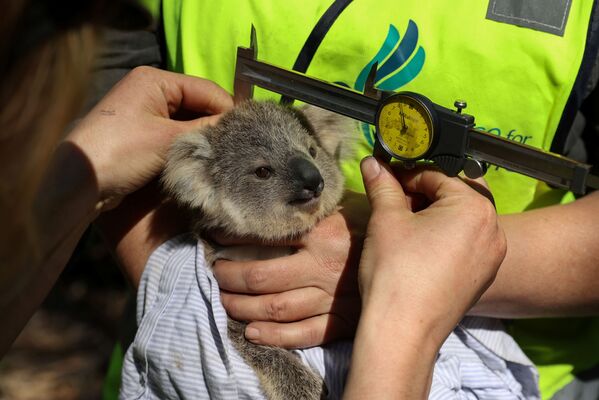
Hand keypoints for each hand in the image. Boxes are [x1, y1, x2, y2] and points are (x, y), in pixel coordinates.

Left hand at [80, 67, 231, 284]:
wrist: (81, 182)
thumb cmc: (122, 151)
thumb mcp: (169, 139)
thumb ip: (206, 130)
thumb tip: (236, 128)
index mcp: (156, 80)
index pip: (206, 90)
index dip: (228, 111)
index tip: (248, 133)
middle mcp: (150, 91)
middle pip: (197, 105)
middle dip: (216, 126)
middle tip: (239, 148)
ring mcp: (145, 113)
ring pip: (187, 122)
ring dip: (203, 139)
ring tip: (224, 155)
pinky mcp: (142, 135)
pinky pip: (175, 135)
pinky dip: (188, 147)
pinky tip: (203, 160)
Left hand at [213, 190, 368, 347]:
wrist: (420, 261)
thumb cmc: (378, 230)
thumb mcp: (351, 206)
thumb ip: (319, 201)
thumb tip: (291, 185)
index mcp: (324, 234)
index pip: (267, 237)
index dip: (234, 237)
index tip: (215, 235)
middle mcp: (323, 268)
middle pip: (264, 278)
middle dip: (231, 277)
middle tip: (215, 273)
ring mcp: (332, 299)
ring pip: (277, 308)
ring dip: (244, 307)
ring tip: (224, 301)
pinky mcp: (341, 322)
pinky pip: (303, 335)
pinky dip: (275, 336)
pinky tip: (252, 332)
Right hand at [343, 157, 505, 398]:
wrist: (402, 330)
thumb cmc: (396, 271)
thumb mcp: (386, 219)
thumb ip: (383, 185)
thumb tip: (373, 162)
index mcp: (475, 207)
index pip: (438, 175)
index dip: (407, 175)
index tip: (386, 181)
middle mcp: (494, 229)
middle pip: (454, 196)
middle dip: (423, 195)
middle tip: (393, 205)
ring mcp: (491, 256)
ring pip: (460, 220)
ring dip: (432, 217)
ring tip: (403, 229)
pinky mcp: (482, 277)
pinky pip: (465, 244)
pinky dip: (443, 239)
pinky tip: (417, 251)